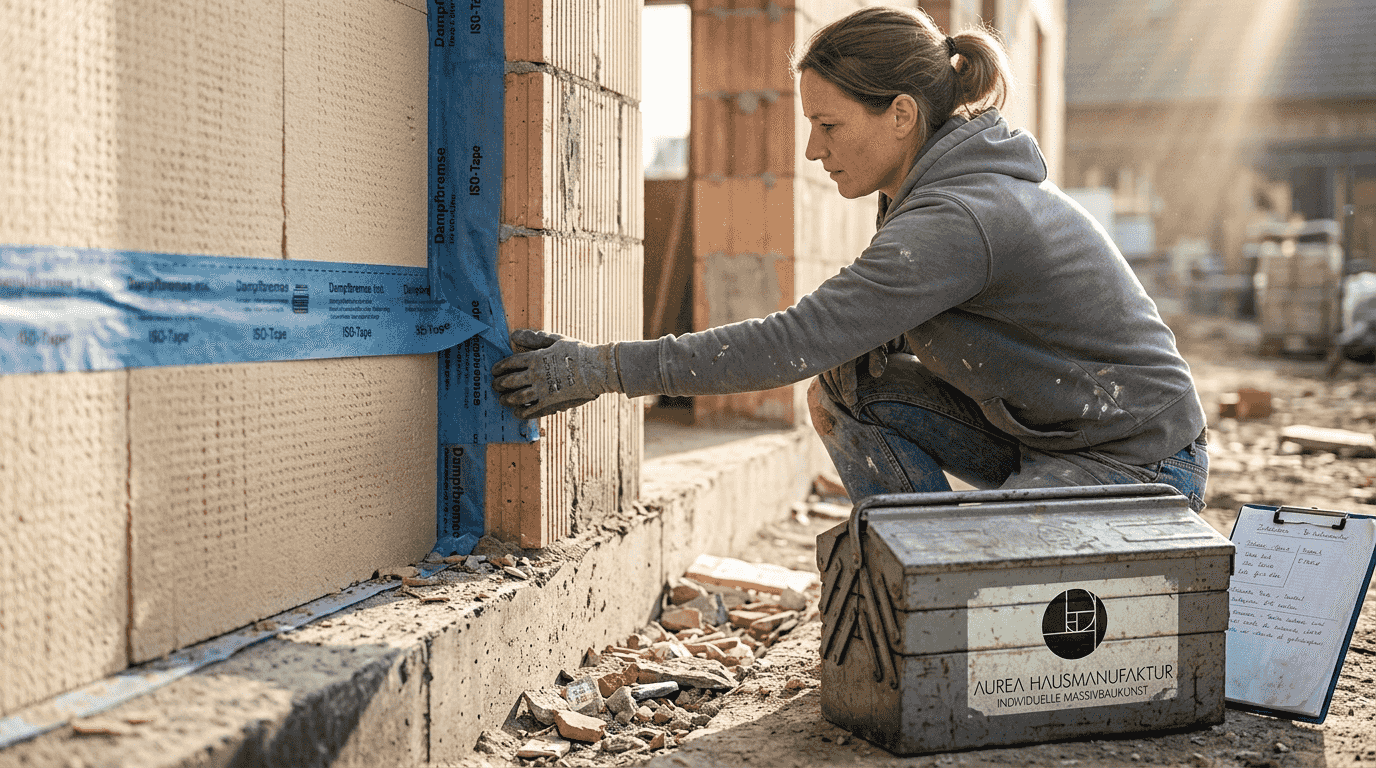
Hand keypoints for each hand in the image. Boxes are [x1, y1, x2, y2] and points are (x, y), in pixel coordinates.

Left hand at [491, 330, 620, 418]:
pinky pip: (531, 411)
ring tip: (502, 400)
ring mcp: (542, 391)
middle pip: (509, 381)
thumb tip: (513, 335)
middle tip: (495, 386)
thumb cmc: (578, 351)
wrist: (596, 369)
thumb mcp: (556, 340)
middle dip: (499, 384)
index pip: (510, 363)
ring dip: (507, 399)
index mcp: (536, 358)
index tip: (493, 371)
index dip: (499, 367)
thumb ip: (534, 338)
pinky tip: (517, 413)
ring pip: (517, 397)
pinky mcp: (551, 404)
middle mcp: (536, 375)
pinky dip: (521, 413)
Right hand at [818, 344, 893, 409]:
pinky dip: (828, 389)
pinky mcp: (823, 361)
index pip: (845, 365)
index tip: (854, 395)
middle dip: (842, 391)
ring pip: (826, 376)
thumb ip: (877, 359)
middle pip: (834, 373)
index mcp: (850, 344)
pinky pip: (822, 377)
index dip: (848, 381)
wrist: (859, 335)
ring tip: (846, 403)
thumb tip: (876, 374)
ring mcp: (827, 355)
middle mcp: (835, 348)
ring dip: (835, 392)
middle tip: (851, 404)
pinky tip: (836, 399)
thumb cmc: (871, 343)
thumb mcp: (878, 347)